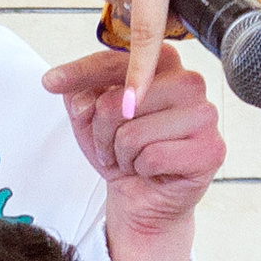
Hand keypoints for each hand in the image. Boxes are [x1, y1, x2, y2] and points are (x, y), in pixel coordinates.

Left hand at [41, 45, 225, 260]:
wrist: (143, 198)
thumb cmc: (123, 153)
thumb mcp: (90, 122)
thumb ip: (81, 98)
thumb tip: (79, 98)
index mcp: (164, 65)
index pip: (115, 62)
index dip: (79, 74)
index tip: (50, 82)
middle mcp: (190, 82)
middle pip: (118, 103)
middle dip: (103, 134)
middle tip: (114, 148)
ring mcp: (205, 114)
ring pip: (133, 133)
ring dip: (122, 155)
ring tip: (134, 159)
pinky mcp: (210, 149)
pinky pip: (153, 157)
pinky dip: (141, 170)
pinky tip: (151, 171)